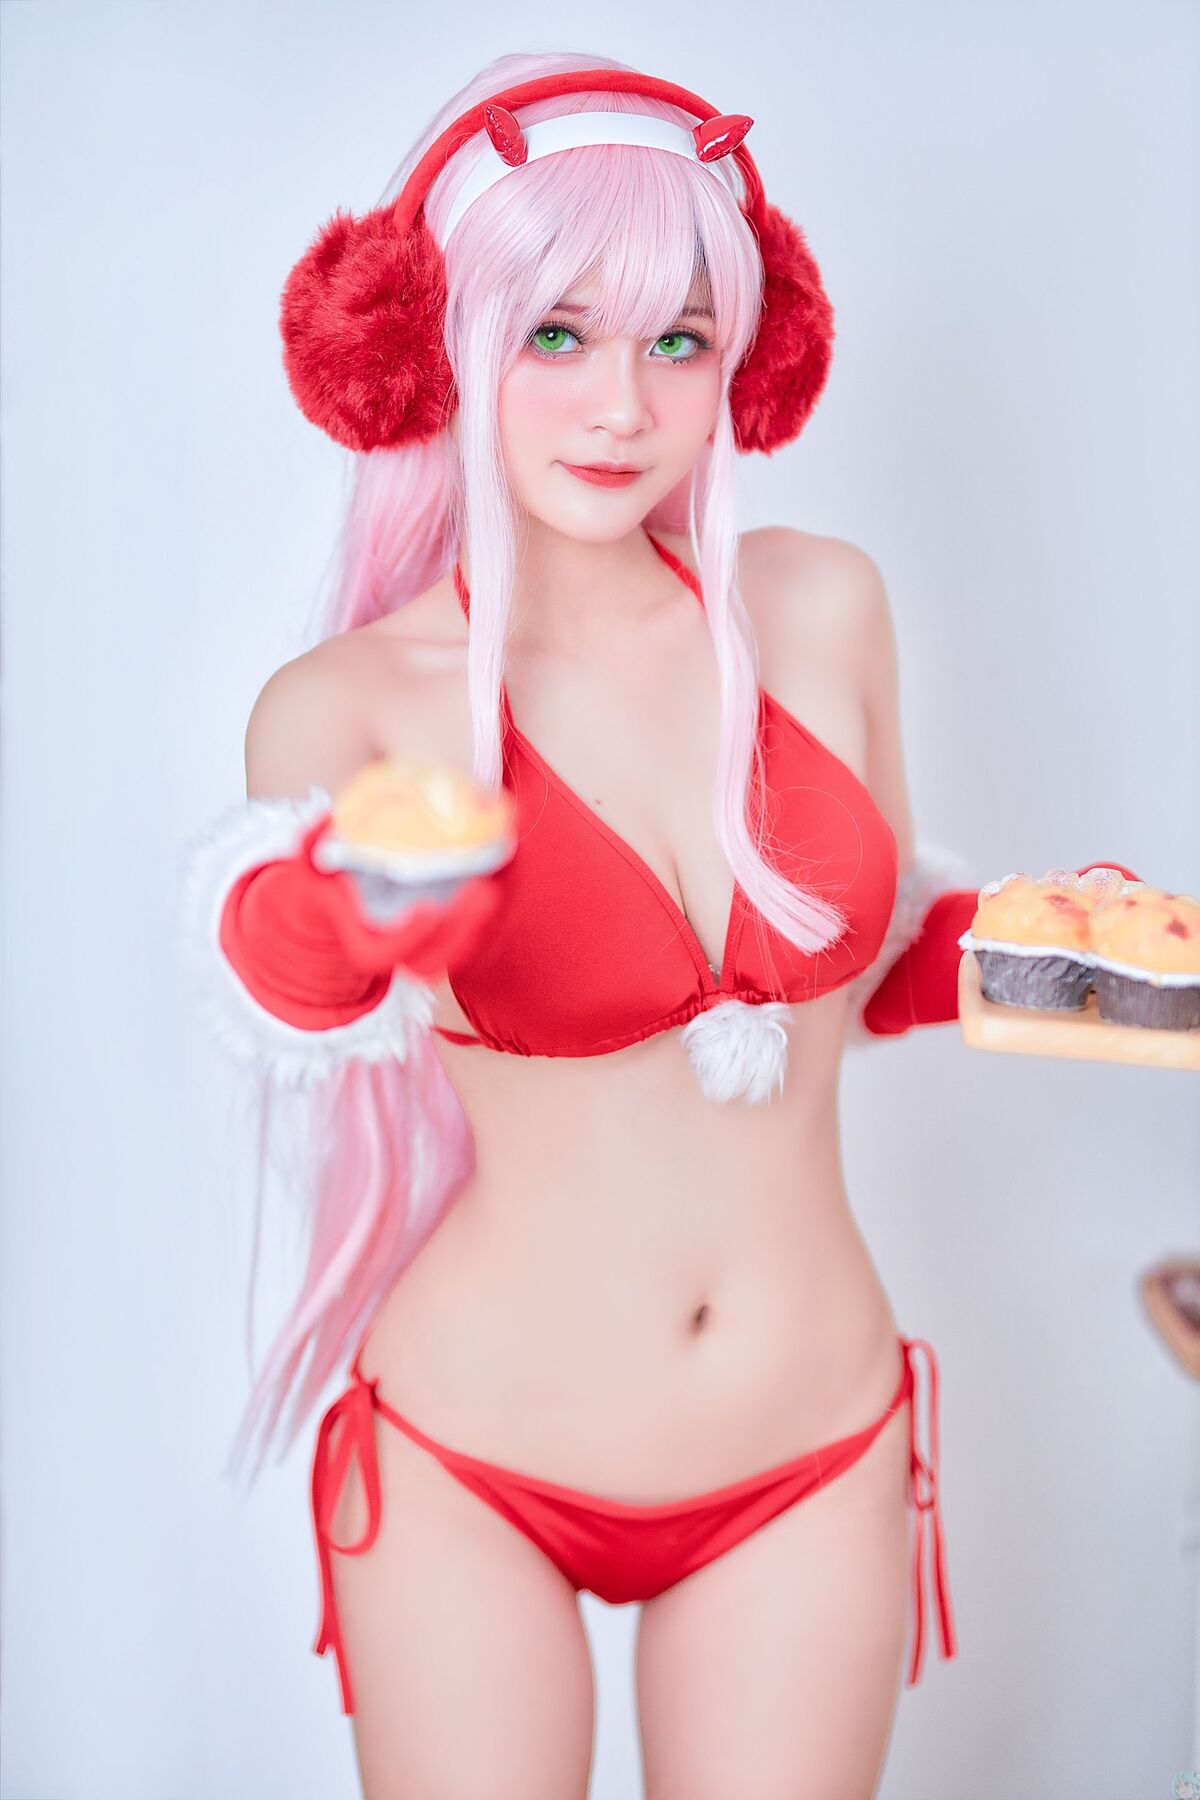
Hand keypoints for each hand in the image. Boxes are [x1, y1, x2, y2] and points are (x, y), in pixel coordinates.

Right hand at [296, 814, 503, 977]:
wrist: (332, 897)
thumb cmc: (325, 875)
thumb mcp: (310, 857)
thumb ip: (312, 840)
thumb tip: (329, 822)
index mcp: (356, 936)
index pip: (378, 955)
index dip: (408, 938)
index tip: (429, 908)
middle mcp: (388, 948)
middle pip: (426, 962)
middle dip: (457, 932)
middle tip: (481, 891)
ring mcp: (414, 947)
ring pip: (448, 955)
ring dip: (474, 927)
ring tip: (490, 888)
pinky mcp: (436, 936)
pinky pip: (461, 938)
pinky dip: (479, 917)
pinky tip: (492, 880)